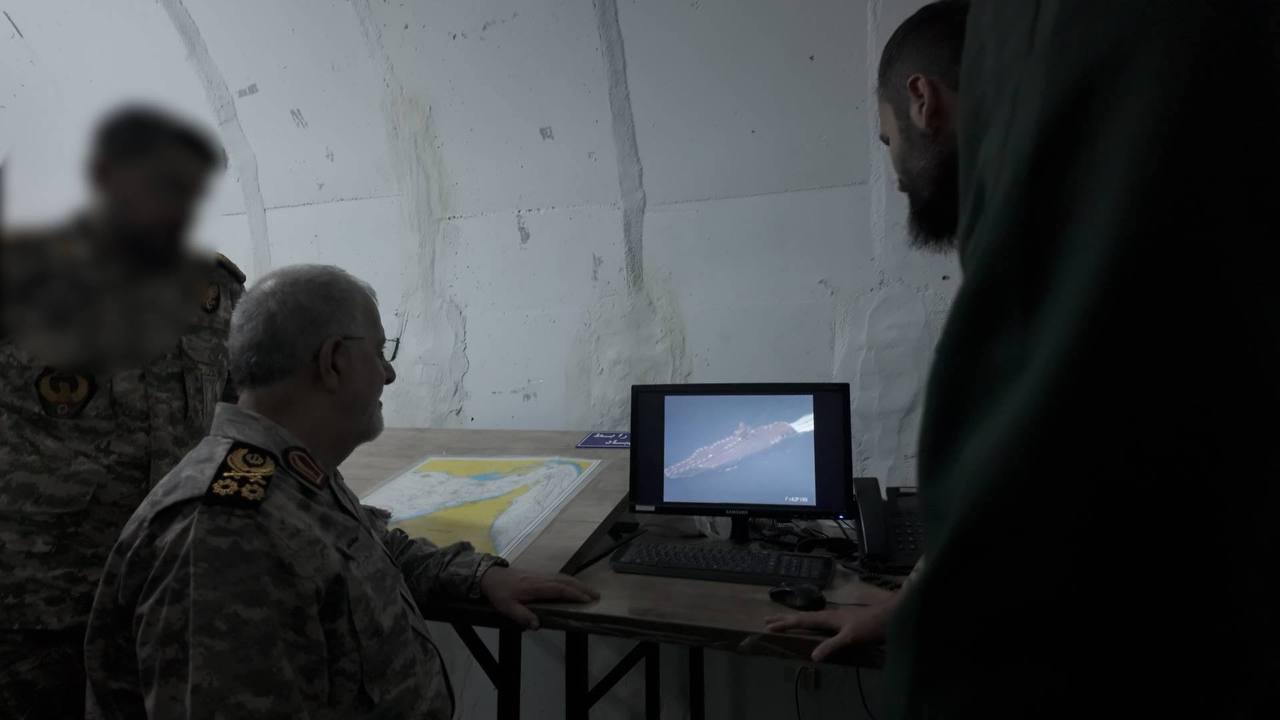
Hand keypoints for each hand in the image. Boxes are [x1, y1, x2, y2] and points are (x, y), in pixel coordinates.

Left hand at [479, 567, 599, 629]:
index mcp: (535, 587)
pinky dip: (569, 581)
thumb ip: (522, 616)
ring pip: (563, 577)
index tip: (587, 600)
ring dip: (577, 583)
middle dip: (582, 588)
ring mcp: (540, 575)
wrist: (490, 575)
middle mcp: (541, 579)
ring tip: (590, 591)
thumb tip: (537, 625)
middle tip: (596, 595)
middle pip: (565, 581)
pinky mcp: (538, 574)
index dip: (574, 594)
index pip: (559, 589)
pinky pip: (558, 576)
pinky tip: (573, 585)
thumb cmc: (499, 593)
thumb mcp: (506, 607)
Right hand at [764, 601, 894, 661]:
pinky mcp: (845, 622)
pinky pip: (820, 623)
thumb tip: (812, 656)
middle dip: (785, 618)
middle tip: (767, 619)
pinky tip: (814, 628)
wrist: (892, 617)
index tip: (769, 626)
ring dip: (796, 620)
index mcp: (828, 618)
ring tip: (785, 621)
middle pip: (803, 616)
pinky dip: (810, 624)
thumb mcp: (850, 637)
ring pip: (811, 618)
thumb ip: (831, 646)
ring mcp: (838, 618)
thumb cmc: (871, 625)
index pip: (802, 620)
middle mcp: (830, 616)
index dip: (785, 624)